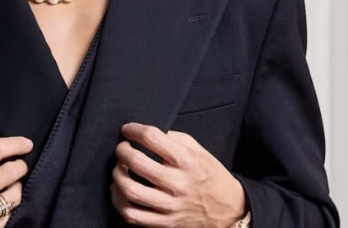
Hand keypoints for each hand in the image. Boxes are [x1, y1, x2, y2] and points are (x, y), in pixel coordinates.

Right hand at [0, 136, 32, 227]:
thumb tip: (10, 153)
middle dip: (20, 166)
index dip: (16, 144)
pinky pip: (7, 216)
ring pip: (14, 196)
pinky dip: (7, 208)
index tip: (27, 144)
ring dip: (16, 187)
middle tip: (18, 166)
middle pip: (10, 172)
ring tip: (8, 186)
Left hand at [111, 123, 246, 227]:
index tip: (128, 130)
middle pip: (137, 162)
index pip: (152, 138)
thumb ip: (174, 139)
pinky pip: (132, 215)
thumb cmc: (211, 175)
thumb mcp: (198, 150)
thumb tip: (147, 134)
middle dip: (122, 151)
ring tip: (119, 168)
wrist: (230, 210)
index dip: (134, 130)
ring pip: (130, 190)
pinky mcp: (165, 223)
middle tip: (122, 148)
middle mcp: (177, 183)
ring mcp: (170, 205)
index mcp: (186, 160)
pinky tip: (120, 190)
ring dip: (117, 175)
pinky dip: (119, 201)